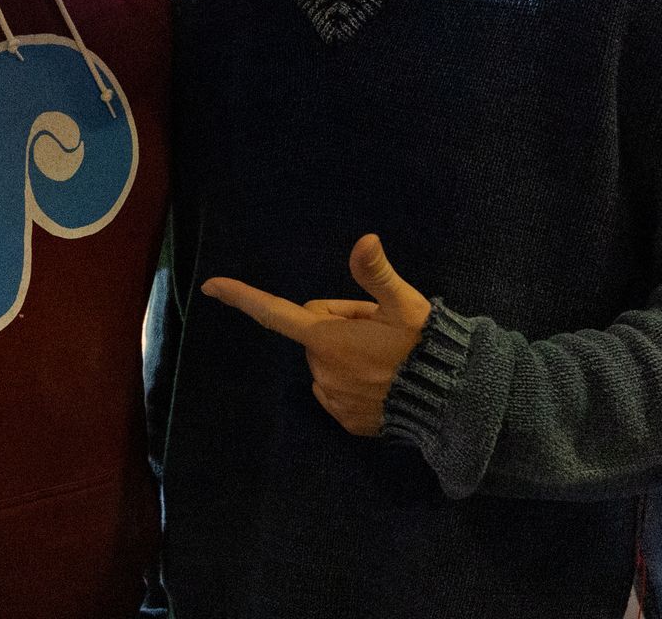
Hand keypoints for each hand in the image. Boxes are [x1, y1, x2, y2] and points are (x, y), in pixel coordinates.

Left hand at [202, 234, 431, 435]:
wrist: (450, 403)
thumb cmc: (424, 348)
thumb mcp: (404, 305)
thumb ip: (376, 274)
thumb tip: (364, 240)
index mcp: (327, 338)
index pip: (274, 312)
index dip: (241, 297)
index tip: (210, 286)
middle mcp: (321, 371)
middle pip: (316, 335)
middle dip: (340, 328)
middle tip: (379, 330)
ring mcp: (332, 400)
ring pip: (329, 364)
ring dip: (349, 356)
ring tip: (388, 357)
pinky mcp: (347, 422)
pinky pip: (340, 392)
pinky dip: (356, 383)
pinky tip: (385, 382)